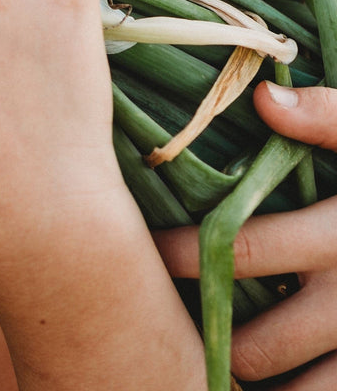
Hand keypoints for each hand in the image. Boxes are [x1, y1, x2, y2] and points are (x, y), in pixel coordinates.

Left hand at [156, 83, 336, 388]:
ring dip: (248, 380)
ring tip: (205, 360)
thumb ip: (330, 116)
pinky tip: (263, 383)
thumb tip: (264, 99)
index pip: (241, 252)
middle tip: (162, 321)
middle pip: (259, 345)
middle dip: (208, 338)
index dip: (182, 257)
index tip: (142, 251)